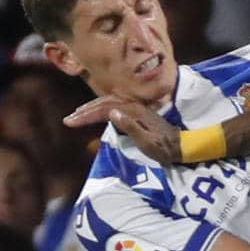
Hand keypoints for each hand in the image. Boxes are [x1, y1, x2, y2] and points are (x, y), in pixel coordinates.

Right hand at [66, 95, 180, 163]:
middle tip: (68, 119)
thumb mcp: (147, 142)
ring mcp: (136, 108)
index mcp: (134, 112)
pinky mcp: (137, 112)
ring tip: (77, 115)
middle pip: (104, 103)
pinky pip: (114, 105)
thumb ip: (130, 127)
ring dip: (91, 108)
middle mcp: (134, 106)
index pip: (104, 110)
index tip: (71, 122)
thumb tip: (112, 113)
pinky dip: (101, 108)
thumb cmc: (163, 148)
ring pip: (108, 103)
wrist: (181, 146)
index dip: (86, 115)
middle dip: (85, 111)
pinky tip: (95, 113)